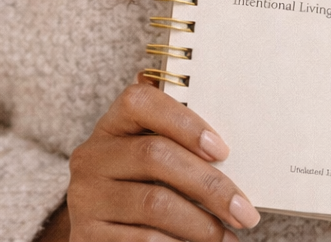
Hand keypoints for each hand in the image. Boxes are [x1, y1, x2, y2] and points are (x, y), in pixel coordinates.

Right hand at [57, 75, 259, 241]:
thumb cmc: (137, 186)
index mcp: (112, 125)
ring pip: (154, 203)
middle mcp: (92, 156)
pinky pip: (142, 240)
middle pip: (155, 155)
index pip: (141, 102)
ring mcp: (86, 197)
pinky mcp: (88, 236)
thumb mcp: (146, 155)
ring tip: (228, 236)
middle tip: (244, 211)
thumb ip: (174, 138)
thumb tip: (224, 141)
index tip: (222, 150)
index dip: (184, 122)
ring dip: (200, 224)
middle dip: (208, 185)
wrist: (99, 231)